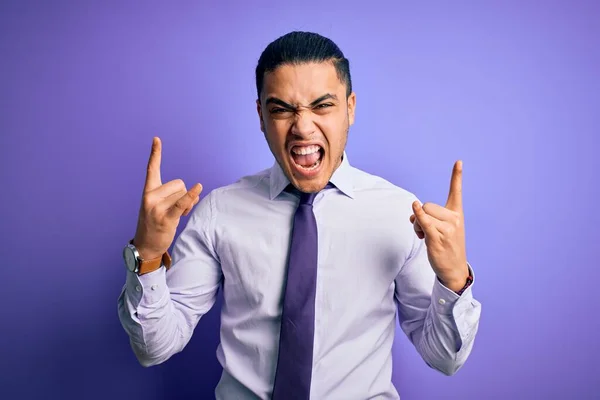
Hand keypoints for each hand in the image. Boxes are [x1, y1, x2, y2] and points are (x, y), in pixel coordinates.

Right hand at [133, 137, 202, 259]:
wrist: (145, 246)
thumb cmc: (155, 224)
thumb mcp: (161, 206)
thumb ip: (176, 196)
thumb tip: (196, 191)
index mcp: (148, 191)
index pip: (152, 168)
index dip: (155, 153)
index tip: (157, 138)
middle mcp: (150, 196)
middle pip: (179, 184)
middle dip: (183, 195)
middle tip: (175, 209)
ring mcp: (156, 207)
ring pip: (183, 194)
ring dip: (186, 204)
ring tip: (177, 215)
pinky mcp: (165, 217)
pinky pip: (181, 202)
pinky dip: (191, 196)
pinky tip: (198, 187)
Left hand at [409, 161, 467, 290]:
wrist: (454, 269)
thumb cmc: (446, 247)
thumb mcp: (441, 229)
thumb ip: (427, 217)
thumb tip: (414, 213)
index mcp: (457, 214)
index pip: (456, 191)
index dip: (456, 176)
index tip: (458, 161)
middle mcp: (454, 219)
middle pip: (428, 205)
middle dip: (421, 216)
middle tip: (425, 231)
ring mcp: (447, 228)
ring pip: (423, 214)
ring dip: (417, 225)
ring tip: (425, 237)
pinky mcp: (437, 238)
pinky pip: (424, 222)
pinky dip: (418, 215)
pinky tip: (415, 209)